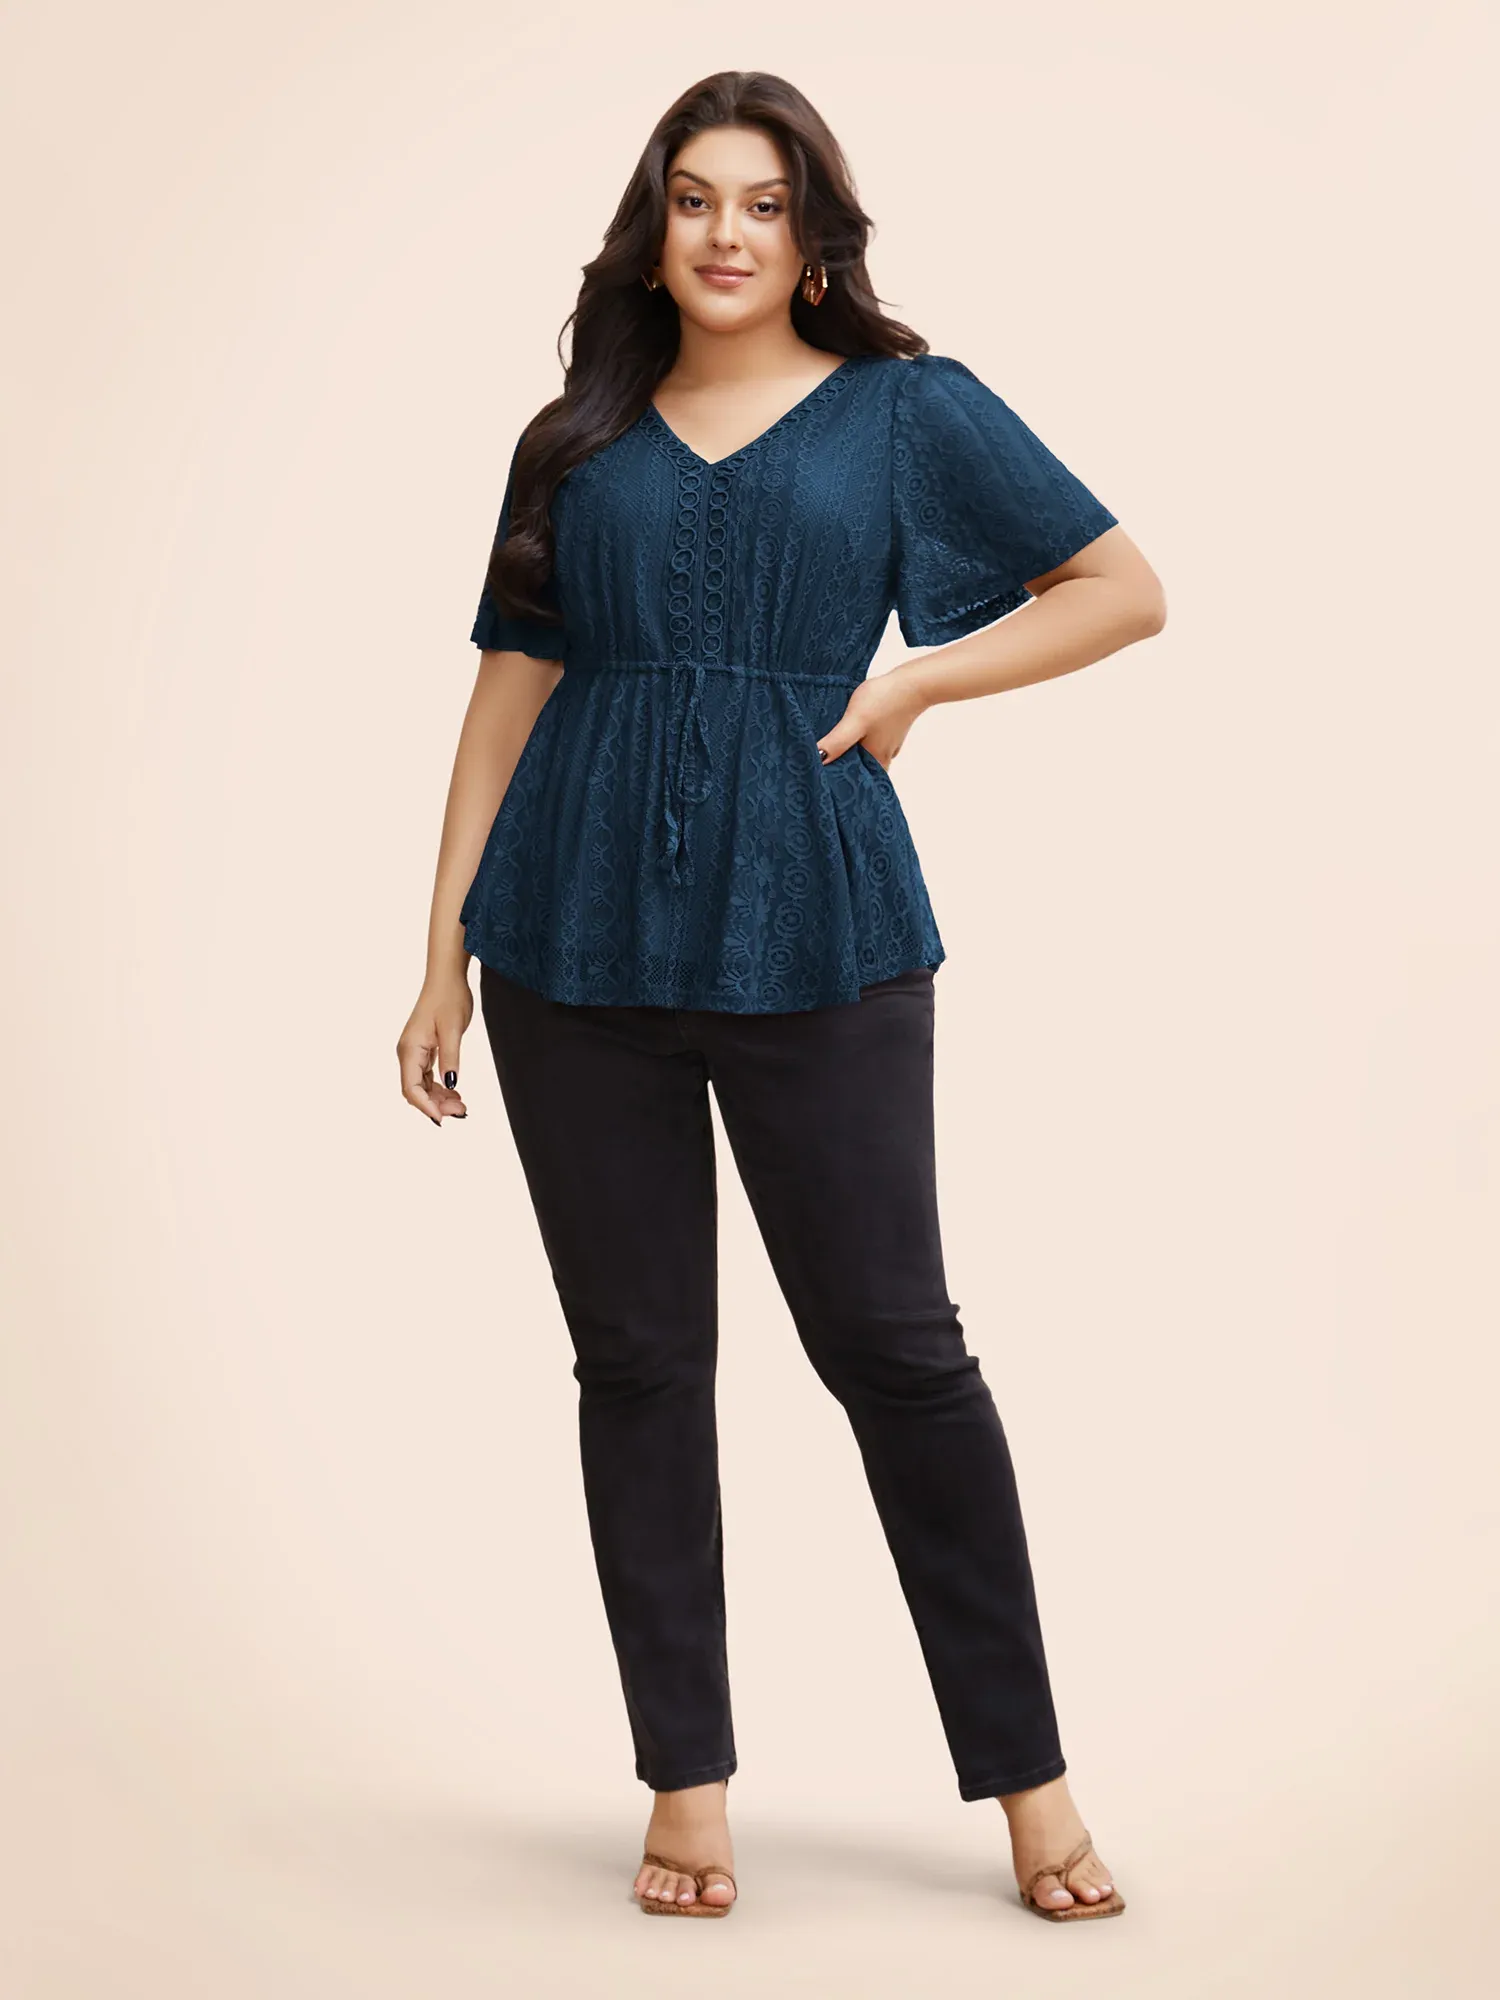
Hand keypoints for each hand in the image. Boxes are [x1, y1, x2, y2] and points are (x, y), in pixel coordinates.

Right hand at [397, 972, 473, 1125]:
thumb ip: (451, 1058)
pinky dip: (440, 1088)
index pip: (411, 1088)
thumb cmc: (449, 999)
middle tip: (462, 1111)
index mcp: (410, 1049)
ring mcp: (414, 1052)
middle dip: (436, 1105)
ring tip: (462, 1106)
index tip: (443, 1119)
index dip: (426, 1106)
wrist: (446, 979)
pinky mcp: (423, 1050)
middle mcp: (407, 1053)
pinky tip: (455, 1094)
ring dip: (439, 1099)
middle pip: (415, 1091)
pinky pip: (427, 1077)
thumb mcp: (453, 1030)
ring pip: (422, 1086)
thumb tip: (451, 1084)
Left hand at [815, 660, 931, 770]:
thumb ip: (837, 742)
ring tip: (831, 741)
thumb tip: (818, 761)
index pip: (852, 779)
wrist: (913, 682)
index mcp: (875, 761)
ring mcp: (888, 743)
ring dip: (850, 748)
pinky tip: (850, 727)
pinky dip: (860, 736)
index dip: (835, 777)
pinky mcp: (890, 729)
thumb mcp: (854, 722)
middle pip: (858, 766)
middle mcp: (884, 756)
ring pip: (864, 752)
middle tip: (819, 757)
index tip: (818, 770)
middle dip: (841, 763)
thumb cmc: (884, 701)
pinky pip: (871, 738)